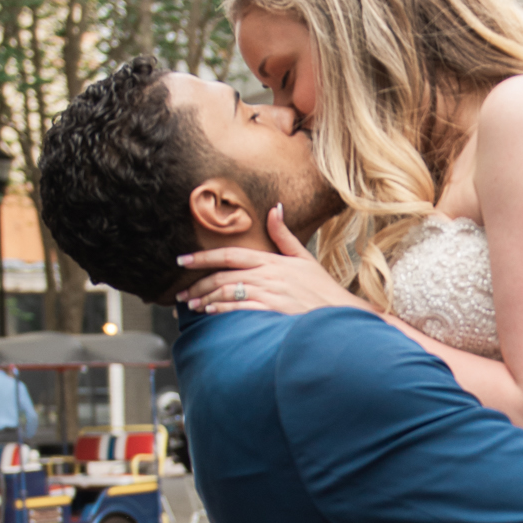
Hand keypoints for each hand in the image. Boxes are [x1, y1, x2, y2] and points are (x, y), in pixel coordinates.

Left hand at [177, 208, 356, 317]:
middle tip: (182, 293)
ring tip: (193, 306)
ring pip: (227, 293)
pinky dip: (222, 311)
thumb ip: (283, 235)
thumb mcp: (303, 257)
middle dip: (198, 284)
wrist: (340, 313)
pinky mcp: (271, 312)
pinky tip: (211, 313)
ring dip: (206, 299)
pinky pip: (239, 310)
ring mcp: (269, 294)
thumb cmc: (321, 288)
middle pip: (223, 276)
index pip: (231, 254)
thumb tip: (274, 208)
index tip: (183, 260)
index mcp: (272, 260)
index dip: (204, 257)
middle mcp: (268, 275)